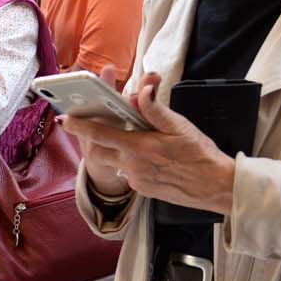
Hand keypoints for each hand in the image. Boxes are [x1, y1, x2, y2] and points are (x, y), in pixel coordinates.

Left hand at [61, 69, 237, 213]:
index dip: (80, 126)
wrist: (215, 187)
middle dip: (94, 139)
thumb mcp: (179, 125)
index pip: (101, 134)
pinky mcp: (142, 189)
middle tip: (95, 125)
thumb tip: (139, 91)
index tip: (65, 118)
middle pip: (99, 150)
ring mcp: (136, 180)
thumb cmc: (200, 154)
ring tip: (131, 137)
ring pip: (113, 161)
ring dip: (114, 149)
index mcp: (139, 147)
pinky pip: (126, 171)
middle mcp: (132, 166)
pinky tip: (147, 154)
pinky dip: (129, 160)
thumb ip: (154, 109)